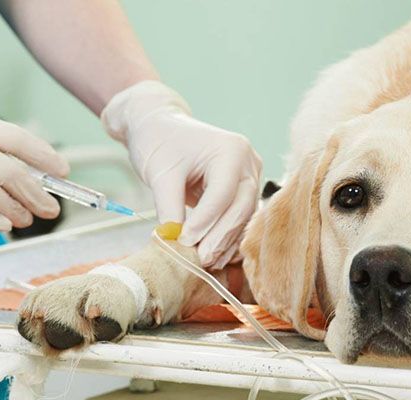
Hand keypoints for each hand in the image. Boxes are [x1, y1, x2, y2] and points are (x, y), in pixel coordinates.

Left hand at [101, 81, 261, 268]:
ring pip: (244, 216)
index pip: (222, 194)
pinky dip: (228, 236)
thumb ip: (169, 208)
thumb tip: (175, 242)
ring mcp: (250, 175)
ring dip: (226, 241)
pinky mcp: (245, 189)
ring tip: (206, 261)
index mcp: (231, 150)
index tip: (184, 241)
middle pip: (241, 207)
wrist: (160, 126)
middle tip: (200, 259)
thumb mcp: (160, 173)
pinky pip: (241, 217)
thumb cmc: (159, 141)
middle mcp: (248, 161)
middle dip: (220, 236)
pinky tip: (215, 254)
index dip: (205, 221)